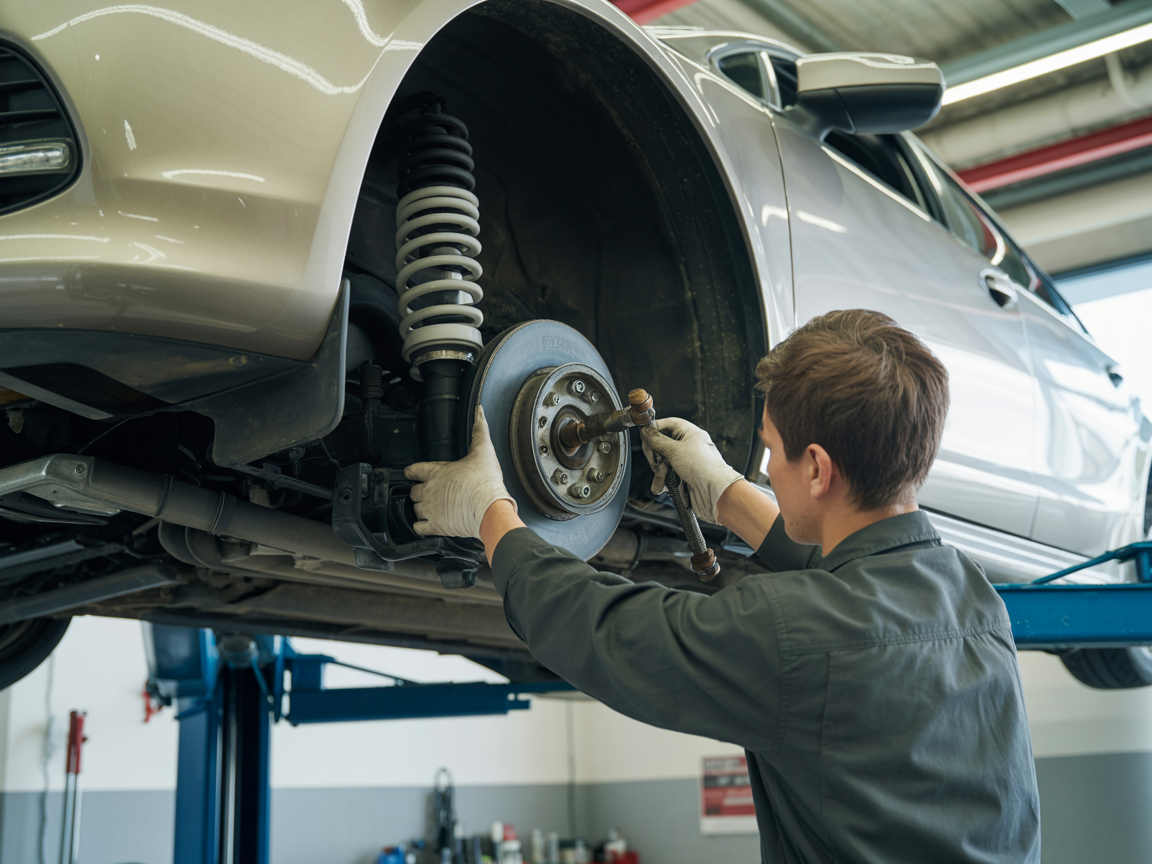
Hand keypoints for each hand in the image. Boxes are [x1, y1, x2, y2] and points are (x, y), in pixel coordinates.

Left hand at [405, 406, 516, 538]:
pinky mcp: (436, 526)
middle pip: (413, 491)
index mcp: (437, 471)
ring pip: (415, 509)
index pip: (415, 469)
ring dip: (420, 508)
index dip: (411, 471)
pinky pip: (418, 528)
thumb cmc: (485, 482)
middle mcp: (429, 490)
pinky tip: (425, 525)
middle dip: (418, 491)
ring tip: (428, 509)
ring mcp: (431, 509)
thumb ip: (479, 431)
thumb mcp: (483, 451)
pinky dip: (420, 527)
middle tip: (426, 492)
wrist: (489, 508)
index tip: (410, 472)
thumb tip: (480, 412)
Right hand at [640, 417, 742, 523]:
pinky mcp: (683, 475)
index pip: (665, 425)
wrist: (716, 492)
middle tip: (657, 461)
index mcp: (689, 433)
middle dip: (655, 455)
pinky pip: (667, 474)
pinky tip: (661, 487)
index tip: (645, 439)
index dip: (653, 431)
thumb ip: (657, 440)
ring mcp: (685, 461)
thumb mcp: (675, 450)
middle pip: (660, 444)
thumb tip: (645, 431)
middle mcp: (687, 445)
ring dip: (659, 471)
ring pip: (662, 462)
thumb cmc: (703, 468)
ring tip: (664, 477)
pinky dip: (662, 480)